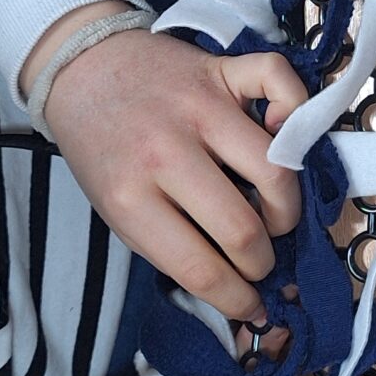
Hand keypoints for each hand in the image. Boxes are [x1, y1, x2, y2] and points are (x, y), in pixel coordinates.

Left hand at [25, 3, 306, 321]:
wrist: (81, 68)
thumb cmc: (103, 150)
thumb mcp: (115, 212)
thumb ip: (170, 246)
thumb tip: (233, 288)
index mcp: (129, 197)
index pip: (200, 268)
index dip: (236, 299)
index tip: (252, 306)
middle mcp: (166, 151)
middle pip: (243, 228)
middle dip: (262, 262)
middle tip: (259, 261)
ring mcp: (199, 106)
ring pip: (275, 169)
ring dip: (286, 209)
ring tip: (274, 217)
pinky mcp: (222, 69)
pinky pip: (278, 81)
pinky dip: (295, 107)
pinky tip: (284, 135)